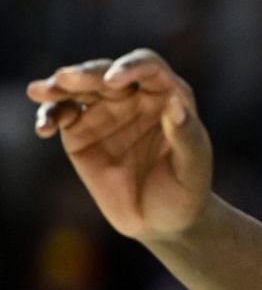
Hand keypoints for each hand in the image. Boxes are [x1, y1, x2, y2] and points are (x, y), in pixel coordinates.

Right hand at [26, 49, 212, 241]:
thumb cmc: (186, 191)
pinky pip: (60, 115)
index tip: (115, 81)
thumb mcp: (193, 168)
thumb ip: (187, 137)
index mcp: (167, 95)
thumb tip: (175, 105)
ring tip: (40, 92)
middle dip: (86, 73)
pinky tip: (44, 128)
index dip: (131, 67)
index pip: (147, 67)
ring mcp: (104, 112)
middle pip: (105, 73)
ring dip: (58, 87)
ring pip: (78, 88)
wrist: (163, 222)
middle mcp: (133, 96)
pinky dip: (49, 116)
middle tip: (66, 79)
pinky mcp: (80, 131)